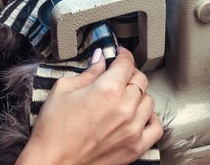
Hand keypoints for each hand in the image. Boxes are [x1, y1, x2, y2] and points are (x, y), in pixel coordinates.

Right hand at [17, 47, 163, 164]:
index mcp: (107, 89)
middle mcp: (125, 107)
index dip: (123, 55)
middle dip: (130, 73)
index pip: (126, 63)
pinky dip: (150, 119)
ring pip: (149, 101)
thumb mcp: (63, 89)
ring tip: (125, 96)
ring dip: (139, 95)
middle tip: (119, 75)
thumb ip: (88, 72)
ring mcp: (133, 128)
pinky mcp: (135, 147)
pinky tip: (139, 116)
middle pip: (141, 79)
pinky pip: (156, 127)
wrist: (52, 162)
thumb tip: (99, 59)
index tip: (120, 55)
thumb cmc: (53, 129)